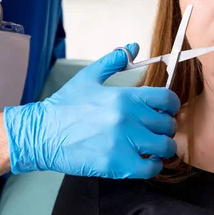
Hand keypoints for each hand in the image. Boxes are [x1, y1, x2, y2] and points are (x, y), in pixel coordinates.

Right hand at [4, 45, 179, 178]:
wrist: (42, 134)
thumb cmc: (64, 105)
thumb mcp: (88, 77)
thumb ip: (114, 60)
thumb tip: (134, 46)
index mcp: (125, 96)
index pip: (167, 98)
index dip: (171, 105)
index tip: (165, 110)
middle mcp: (128, 118)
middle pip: (168, 124)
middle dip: (165, 127)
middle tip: (156, 130)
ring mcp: (123, 143)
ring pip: (164, 147)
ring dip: (162, 147)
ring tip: (152, 146)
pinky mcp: (116, 165)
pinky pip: (150, 168)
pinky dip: (152, 165)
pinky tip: (143, 160)